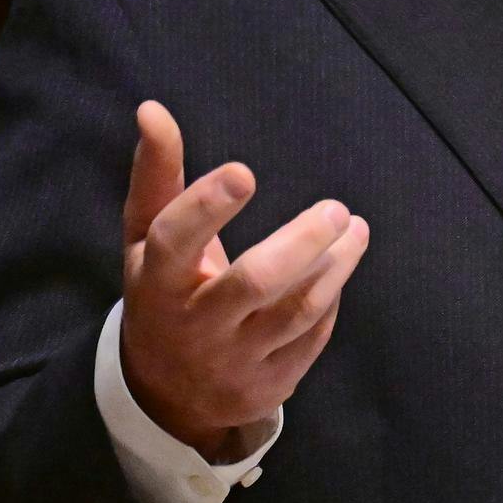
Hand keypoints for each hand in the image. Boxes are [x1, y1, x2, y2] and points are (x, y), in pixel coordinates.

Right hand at [120, 101, 369, 459]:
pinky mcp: (268, 383)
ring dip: (335, 266)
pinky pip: (312, 336)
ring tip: (355, 229)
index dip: (206, 206)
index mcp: (157, 281)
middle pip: (255, 282)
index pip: (175, 242)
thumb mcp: (147, 238)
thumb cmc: (164, 290)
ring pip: (297, 311)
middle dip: (302, 242)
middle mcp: (194, 324)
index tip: (245, 172)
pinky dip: (331, 298)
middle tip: (336, 209)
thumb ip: (157, 175)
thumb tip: (152, 108)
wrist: (166, 393)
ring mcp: (233, 360)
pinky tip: (339, 267)